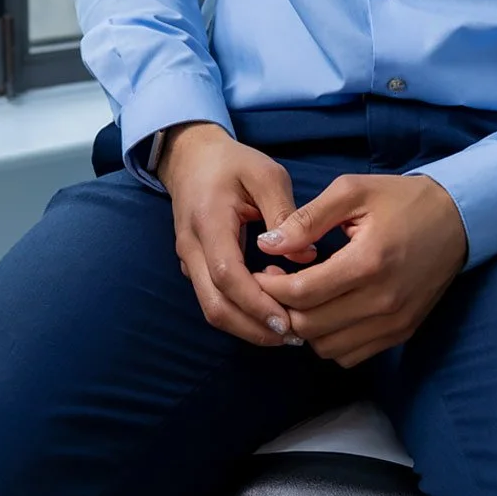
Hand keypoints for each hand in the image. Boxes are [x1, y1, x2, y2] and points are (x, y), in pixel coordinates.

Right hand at [159, 121, 299, 345]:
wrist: (191, 158)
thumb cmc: (232, 164)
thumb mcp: (265, 175)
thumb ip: (285, 214)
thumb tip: (307, 258)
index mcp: (209, 222)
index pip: (227, 275)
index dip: (256, 304)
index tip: (288, 321)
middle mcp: (192, 248)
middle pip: (215, 305)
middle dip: (253, 329)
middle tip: (292, 337)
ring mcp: (189, 261)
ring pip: (212, 309)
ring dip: (247, 327)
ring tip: (286, 333)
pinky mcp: (195, 268)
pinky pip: (214, 301)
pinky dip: (240, 316)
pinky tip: (270, 316)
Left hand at [254, 175, 468, 366]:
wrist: (458, 219)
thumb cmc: (402, 200)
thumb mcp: (352, 192)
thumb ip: (306, 219)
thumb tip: (267, 244)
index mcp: (368, 262)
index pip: (302, 293)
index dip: (271, 286)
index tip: (264, 270)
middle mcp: (383, 301)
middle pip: (310, 326)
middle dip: (282, 308)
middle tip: (276, 284)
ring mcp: (395, 322)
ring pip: (327, 347)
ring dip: (305, 327)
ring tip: (301, 298)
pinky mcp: (402, 332)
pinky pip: (351, 355)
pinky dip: (330, 340)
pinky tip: (327, 312)